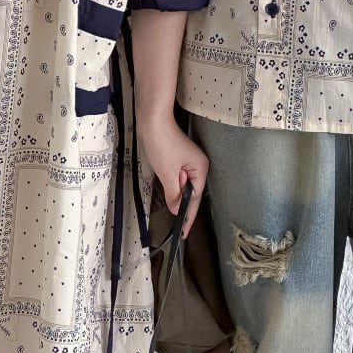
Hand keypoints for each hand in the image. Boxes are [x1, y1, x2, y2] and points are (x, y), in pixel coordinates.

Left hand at [135, 114, 207, 236]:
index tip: (184, 232)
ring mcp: (188, 161)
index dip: (189, 217)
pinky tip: (164, 178)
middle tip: (172, 209)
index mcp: (200, 169)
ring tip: (165, 180)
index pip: (194, 199)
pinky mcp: (178, 158)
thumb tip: (177, 210)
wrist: (152, 121)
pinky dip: (170, 180)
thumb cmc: (162, 142)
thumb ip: (174, 194)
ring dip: (172, 187)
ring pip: (181, 184)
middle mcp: (198, 165)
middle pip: (189, 192)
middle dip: (178, 199)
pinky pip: (176, 176)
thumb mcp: (167, 174)